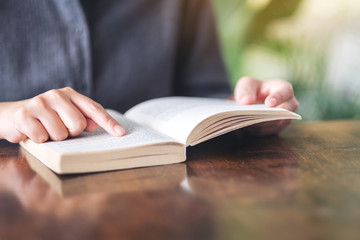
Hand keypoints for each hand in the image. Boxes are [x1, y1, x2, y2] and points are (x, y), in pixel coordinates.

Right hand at [0, 87, 124, 142]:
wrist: (11, 116)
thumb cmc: (45, 117)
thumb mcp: (65, 115)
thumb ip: (82, 118)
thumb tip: (94, 125)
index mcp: (70, 94)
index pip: (94, 109)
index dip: (108, 122)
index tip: (121, 133)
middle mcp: (56, 95)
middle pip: (79, 124)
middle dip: (71, 133)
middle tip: (60, 129)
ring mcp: (40, 103)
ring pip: (60, 133)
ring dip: (54, 138)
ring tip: (45, 130)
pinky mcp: (25, 114)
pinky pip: (42, 137)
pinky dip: (39, 139)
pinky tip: (33, 132)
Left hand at [234, 76, 298, 135]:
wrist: (250, 103)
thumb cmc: (251, 90)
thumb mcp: (246, 85)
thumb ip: (245, 91)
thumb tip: (246, 102)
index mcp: (282, 87)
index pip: (286, 91)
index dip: (279, 98)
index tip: (269, 104)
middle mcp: (289, 103)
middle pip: (286, 111)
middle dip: (271, 114)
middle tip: (256, 116)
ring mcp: (286, 117)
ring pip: (277, 123)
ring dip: (262, 123)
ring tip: (249, 120)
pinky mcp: (278, 128)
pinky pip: (269, 131)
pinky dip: (258, 129)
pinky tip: (248, 126)